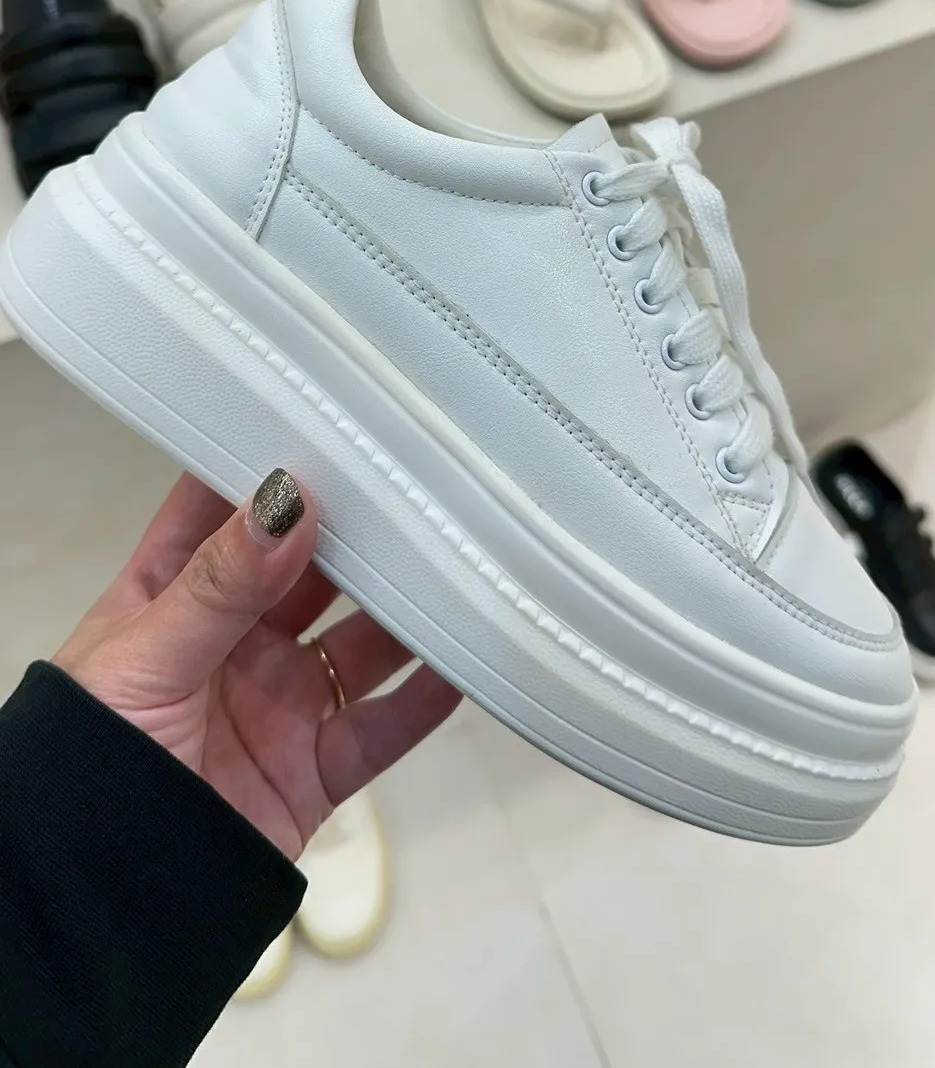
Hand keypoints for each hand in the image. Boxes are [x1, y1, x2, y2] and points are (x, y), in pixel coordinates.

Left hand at [54, 469, 460, 859]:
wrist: (100, 898)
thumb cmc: (84, 768)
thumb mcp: (144, 659)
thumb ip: (220, 585)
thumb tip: (281, 507)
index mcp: (175, 595)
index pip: (227, 511)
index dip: (273, 469)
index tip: (325, 425)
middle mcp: (235, 640)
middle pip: (313, 568)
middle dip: (359, 530)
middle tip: (411, 490)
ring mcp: (280, 701)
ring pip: (363, 639)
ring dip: (406, 607)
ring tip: (452, 563)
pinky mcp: (315, 768)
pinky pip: (384, 725)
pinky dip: (428, 696)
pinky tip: (462, 660)